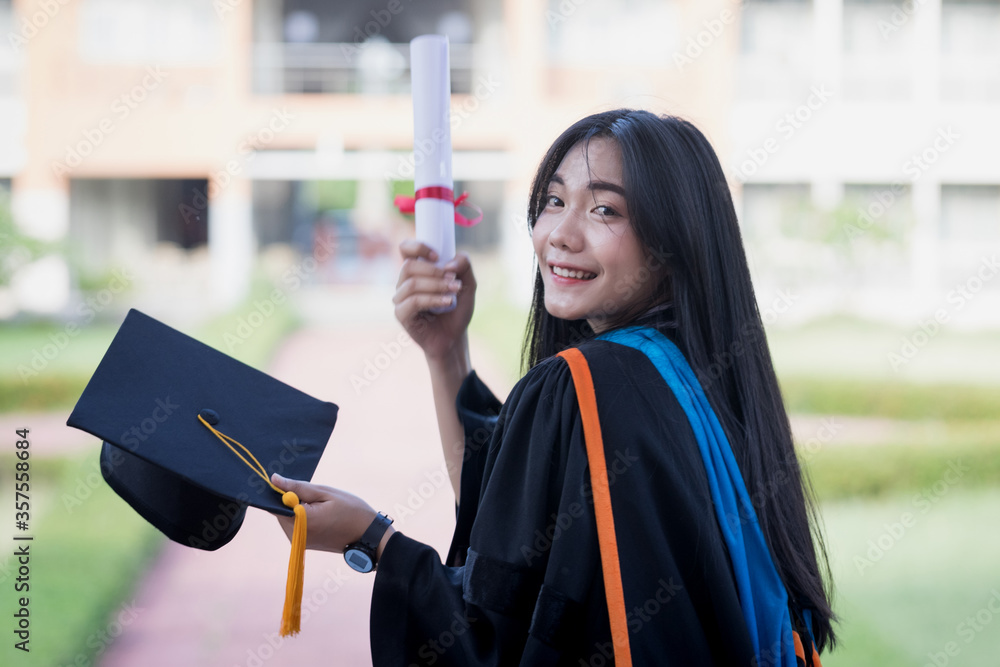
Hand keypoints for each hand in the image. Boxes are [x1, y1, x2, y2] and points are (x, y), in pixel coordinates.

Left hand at [270, 473, 393, 555]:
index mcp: (301, 521)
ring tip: (321, 505)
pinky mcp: (303, 544)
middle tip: (316, 495)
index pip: (275, 504)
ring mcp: (299, 542)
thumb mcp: (326, 493)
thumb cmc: (351, 510)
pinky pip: (294, 525)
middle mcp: (296, 535)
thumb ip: (298, 487)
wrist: (368, 535)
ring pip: (287, 517)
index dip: (280, 491)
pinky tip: (320, 514)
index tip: (293, 484)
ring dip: (297, 508)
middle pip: (280, 511)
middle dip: (291, 499)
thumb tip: (274, 480)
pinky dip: (302, 516)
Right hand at [393, 240, 475, 360]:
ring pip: (412, 283)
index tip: (437, 256)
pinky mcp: (401, 314)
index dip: (418, 247)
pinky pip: (412, 301)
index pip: (405, 249)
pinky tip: (447, 303)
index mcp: (417, 271)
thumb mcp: (468, 284)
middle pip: (409, 265)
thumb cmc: (457, 309)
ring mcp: (400, 299)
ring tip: (453, 293)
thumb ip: (464, 265)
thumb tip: (448, 264)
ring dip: (437, 286)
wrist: (455, 337)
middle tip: (453, 280)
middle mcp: (405, 283)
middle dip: (434, 271)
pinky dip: (433, 299)